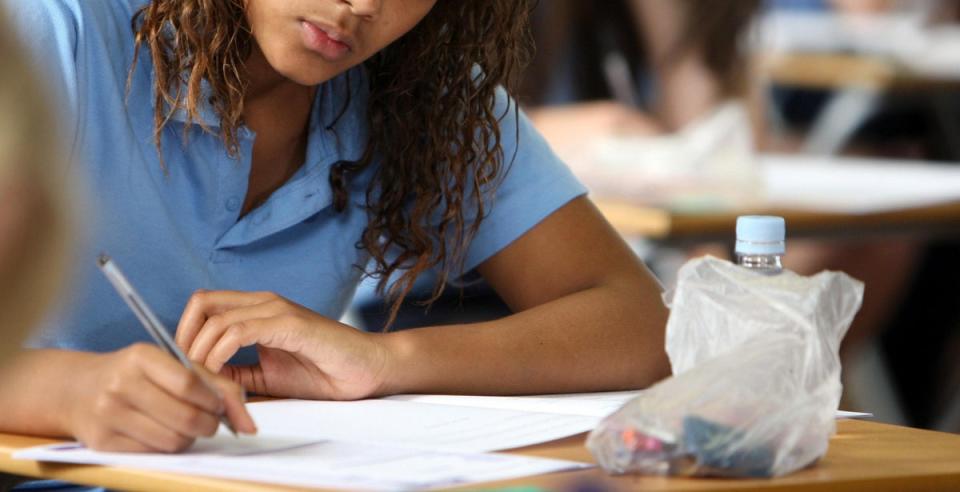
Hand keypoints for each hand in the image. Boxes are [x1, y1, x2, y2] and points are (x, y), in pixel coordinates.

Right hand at [64, 344, 255, 452]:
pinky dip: (167, 448)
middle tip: (210, 422)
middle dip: (209, 425)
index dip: (214, 401)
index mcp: (141, 357)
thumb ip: (216, 385)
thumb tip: (250, 425)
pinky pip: (153, 454)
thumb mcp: (172, 365)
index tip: (219, 406)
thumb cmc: (138, 375)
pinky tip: (163, 433)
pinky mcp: (102, 442)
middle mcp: (120, 383)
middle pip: (186, 418)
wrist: (79, 389)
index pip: (191, 385)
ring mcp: (108, 414)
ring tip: (186, 426)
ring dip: (189, 438)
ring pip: (173, 440)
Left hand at [175, 290, 390, 400]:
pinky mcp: (290, 324)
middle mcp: (264, 303)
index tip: (184, 367)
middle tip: (188, 373)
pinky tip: (221, 375)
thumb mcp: (266, 376)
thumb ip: (236, 373)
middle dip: (185, 339)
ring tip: (204, 381)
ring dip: (200, 353)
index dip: (185, 333)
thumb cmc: (324, 373)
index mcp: (258, 311)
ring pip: (216, 318)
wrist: (366, 371)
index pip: (204, 306)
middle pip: (201, 302)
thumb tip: (201, 379)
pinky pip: (239, 332)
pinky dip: (220, 354)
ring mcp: (277, 310)